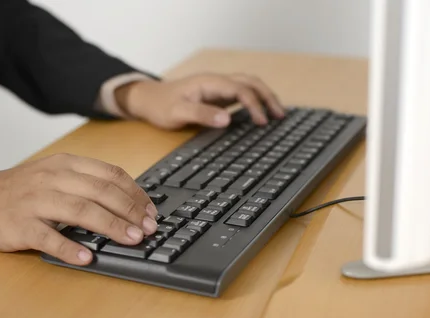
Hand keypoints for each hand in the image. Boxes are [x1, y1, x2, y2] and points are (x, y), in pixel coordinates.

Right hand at [0, 154, 157, 265]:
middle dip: (130, 210)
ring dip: (110, 226)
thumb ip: (87, 183)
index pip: (110, 174)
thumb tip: (129, 202)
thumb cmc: (23, 190)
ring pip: (80, 211)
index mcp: (66, 165)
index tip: (151, 212)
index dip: (135, 193)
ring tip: (132, 239)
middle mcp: (52, 178)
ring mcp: (35, 201)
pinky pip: (48, 237)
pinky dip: (69, 248)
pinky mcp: (19, 225)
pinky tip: (87, 257)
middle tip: (149, 229)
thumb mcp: (55, 175)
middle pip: (100, 191)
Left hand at [115, 73, 284, 129]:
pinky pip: (242, 94)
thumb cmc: (162, 106)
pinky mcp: (217, 95)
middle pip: (250, 83)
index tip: (262, 122)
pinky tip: (261, 114)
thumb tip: (227, 120)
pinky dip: (255, 101)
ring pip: (249, 86)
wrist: (150, 99)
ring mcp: (218, 88)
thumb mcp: (178, 113)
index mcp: (210, 83)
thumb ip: (202, 115)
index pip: (240, 89)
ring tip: (277, 114)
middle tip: (280, 116)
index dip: (254, 105)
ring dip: (264, 97)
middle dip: (268, 97)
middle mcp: (217, 82)